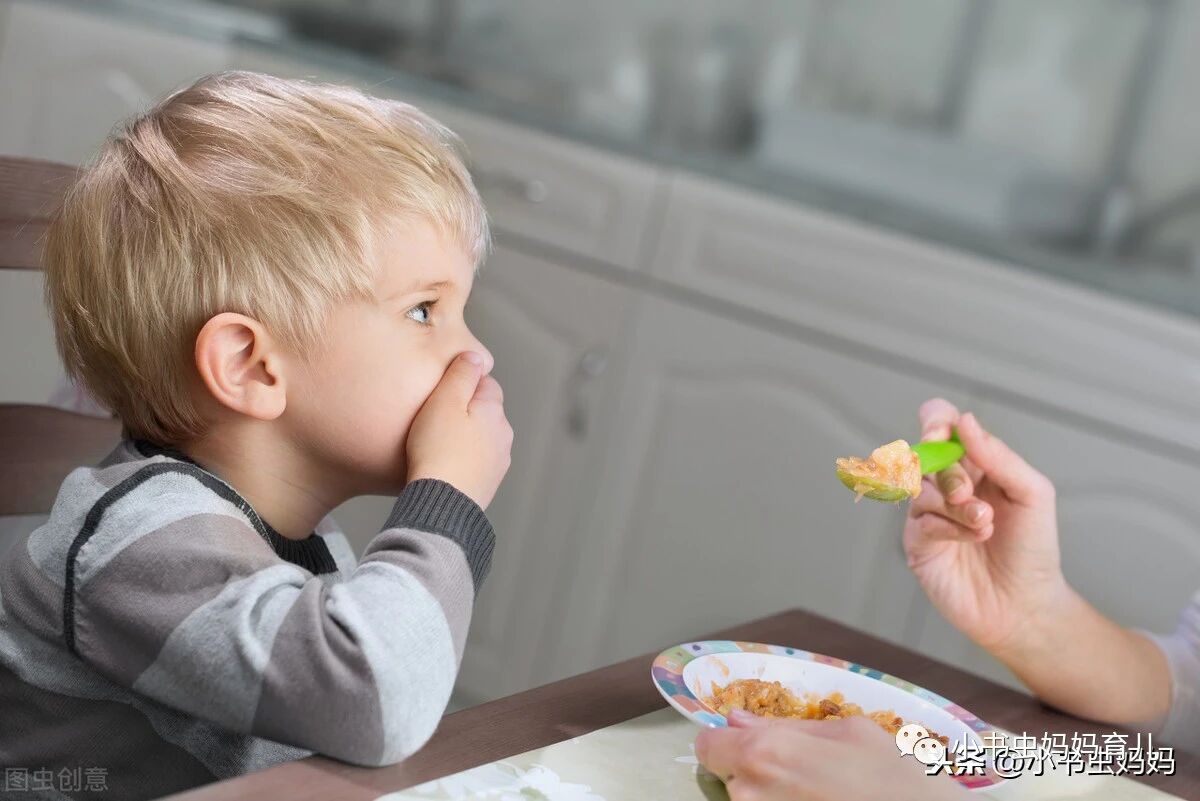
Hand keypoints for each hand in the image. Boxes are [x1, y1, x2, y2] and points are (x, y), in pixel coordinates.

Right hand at [405, 352, 512, 508]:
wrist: (442, 502)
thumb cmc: (438, 451)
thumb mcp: (444, 401)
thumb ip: (461, 375)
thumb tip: (475, 356)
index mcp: (494, 410)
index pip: (486, 383)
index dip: (462, 384)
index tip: (442, 392)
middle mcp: (503, 435)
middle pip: (484, 412)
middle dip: (464, 412)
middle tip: (434, 419)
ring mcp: (498, 461)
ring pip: (481, 438)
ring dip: (464, 437)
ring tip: (436, 445)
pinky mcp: (488, 483)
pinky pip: (475, 462)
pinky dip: (463, 460)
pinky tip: (443, 466)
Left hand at [695, 711, 964, 800]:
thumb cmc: (896, 780)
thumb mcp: (850, 732)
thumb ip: (788, 725)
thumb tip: (739, 719)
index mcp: (765, 751)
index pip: (708, 745)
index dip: (727, 742)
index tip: (746, 745)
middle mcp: (751, 792)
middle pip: (728, 777)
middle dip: (753, 772)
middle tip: (800, 775)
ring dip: (770, 797)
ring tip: (817, 795)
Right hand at [904, 398, 1067, 656]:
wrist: (1025, 604)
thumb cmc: (1033, 548)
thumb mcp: (1032, 493)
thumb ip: (999, 456)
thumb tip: (964, 421)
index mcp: (973, 463)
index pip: (940, 423)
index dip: (935, 421)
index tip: (940, 433)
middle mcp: (945, 484)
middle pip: (924, 455)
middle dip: (949, 473)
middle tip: (970, 494)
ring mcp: (928, 513)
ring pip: (921, 488)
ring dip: (956, 504)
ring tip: (985, 524)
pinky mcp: (917, 543)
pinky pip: (920, 520)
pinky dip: (949, 527)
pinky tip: (973, 538)